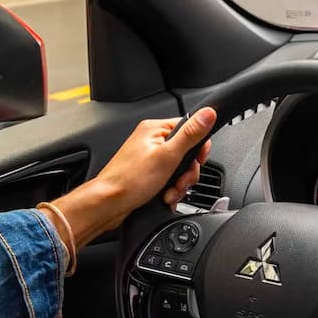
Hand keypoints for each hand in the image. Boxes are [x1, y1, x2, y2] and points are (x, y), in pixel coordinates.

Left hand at [45, 108, 216, 249]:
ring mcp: (150, 157)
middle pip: (187, 152)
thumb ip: (190, 134)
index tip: (198, 160)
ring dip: (179, 184)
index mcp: (154, 129)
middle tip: (179, 180)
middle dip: (187, 172)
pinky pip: (170, 178)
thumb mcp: (168, 156)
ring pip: (180, 168)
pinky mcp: (149, 173)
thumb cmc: (130, 180)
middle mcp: (151, 141)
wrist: (109, 204)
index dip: (198, 147)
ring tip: (169, 191)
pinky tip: (165, 195)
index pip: (189, 128)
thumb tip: (208, 113)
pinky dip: (171, 189)